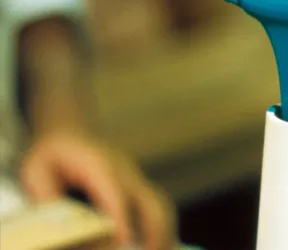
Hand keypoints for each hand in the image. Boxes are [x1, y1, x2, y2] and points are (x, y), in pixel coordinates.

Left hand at [19, 133, 175, 249]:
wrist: (71, 136)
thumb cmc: (53, 155)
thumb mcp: (37, 171)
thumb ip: (47, 198)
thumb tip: (61, 226)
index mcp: (99, 165)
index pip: (117, 194)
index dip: (122, 219)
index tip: (125, 243)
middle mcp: (125, 172)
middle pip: (151, 199)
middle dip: (156, 230)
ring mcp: (136, 180)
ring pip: (161, 205)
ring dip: (164, 232)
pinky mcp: (139, 190)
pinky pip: (158, 208)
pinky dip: (162, 229)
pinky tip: (157, 246)